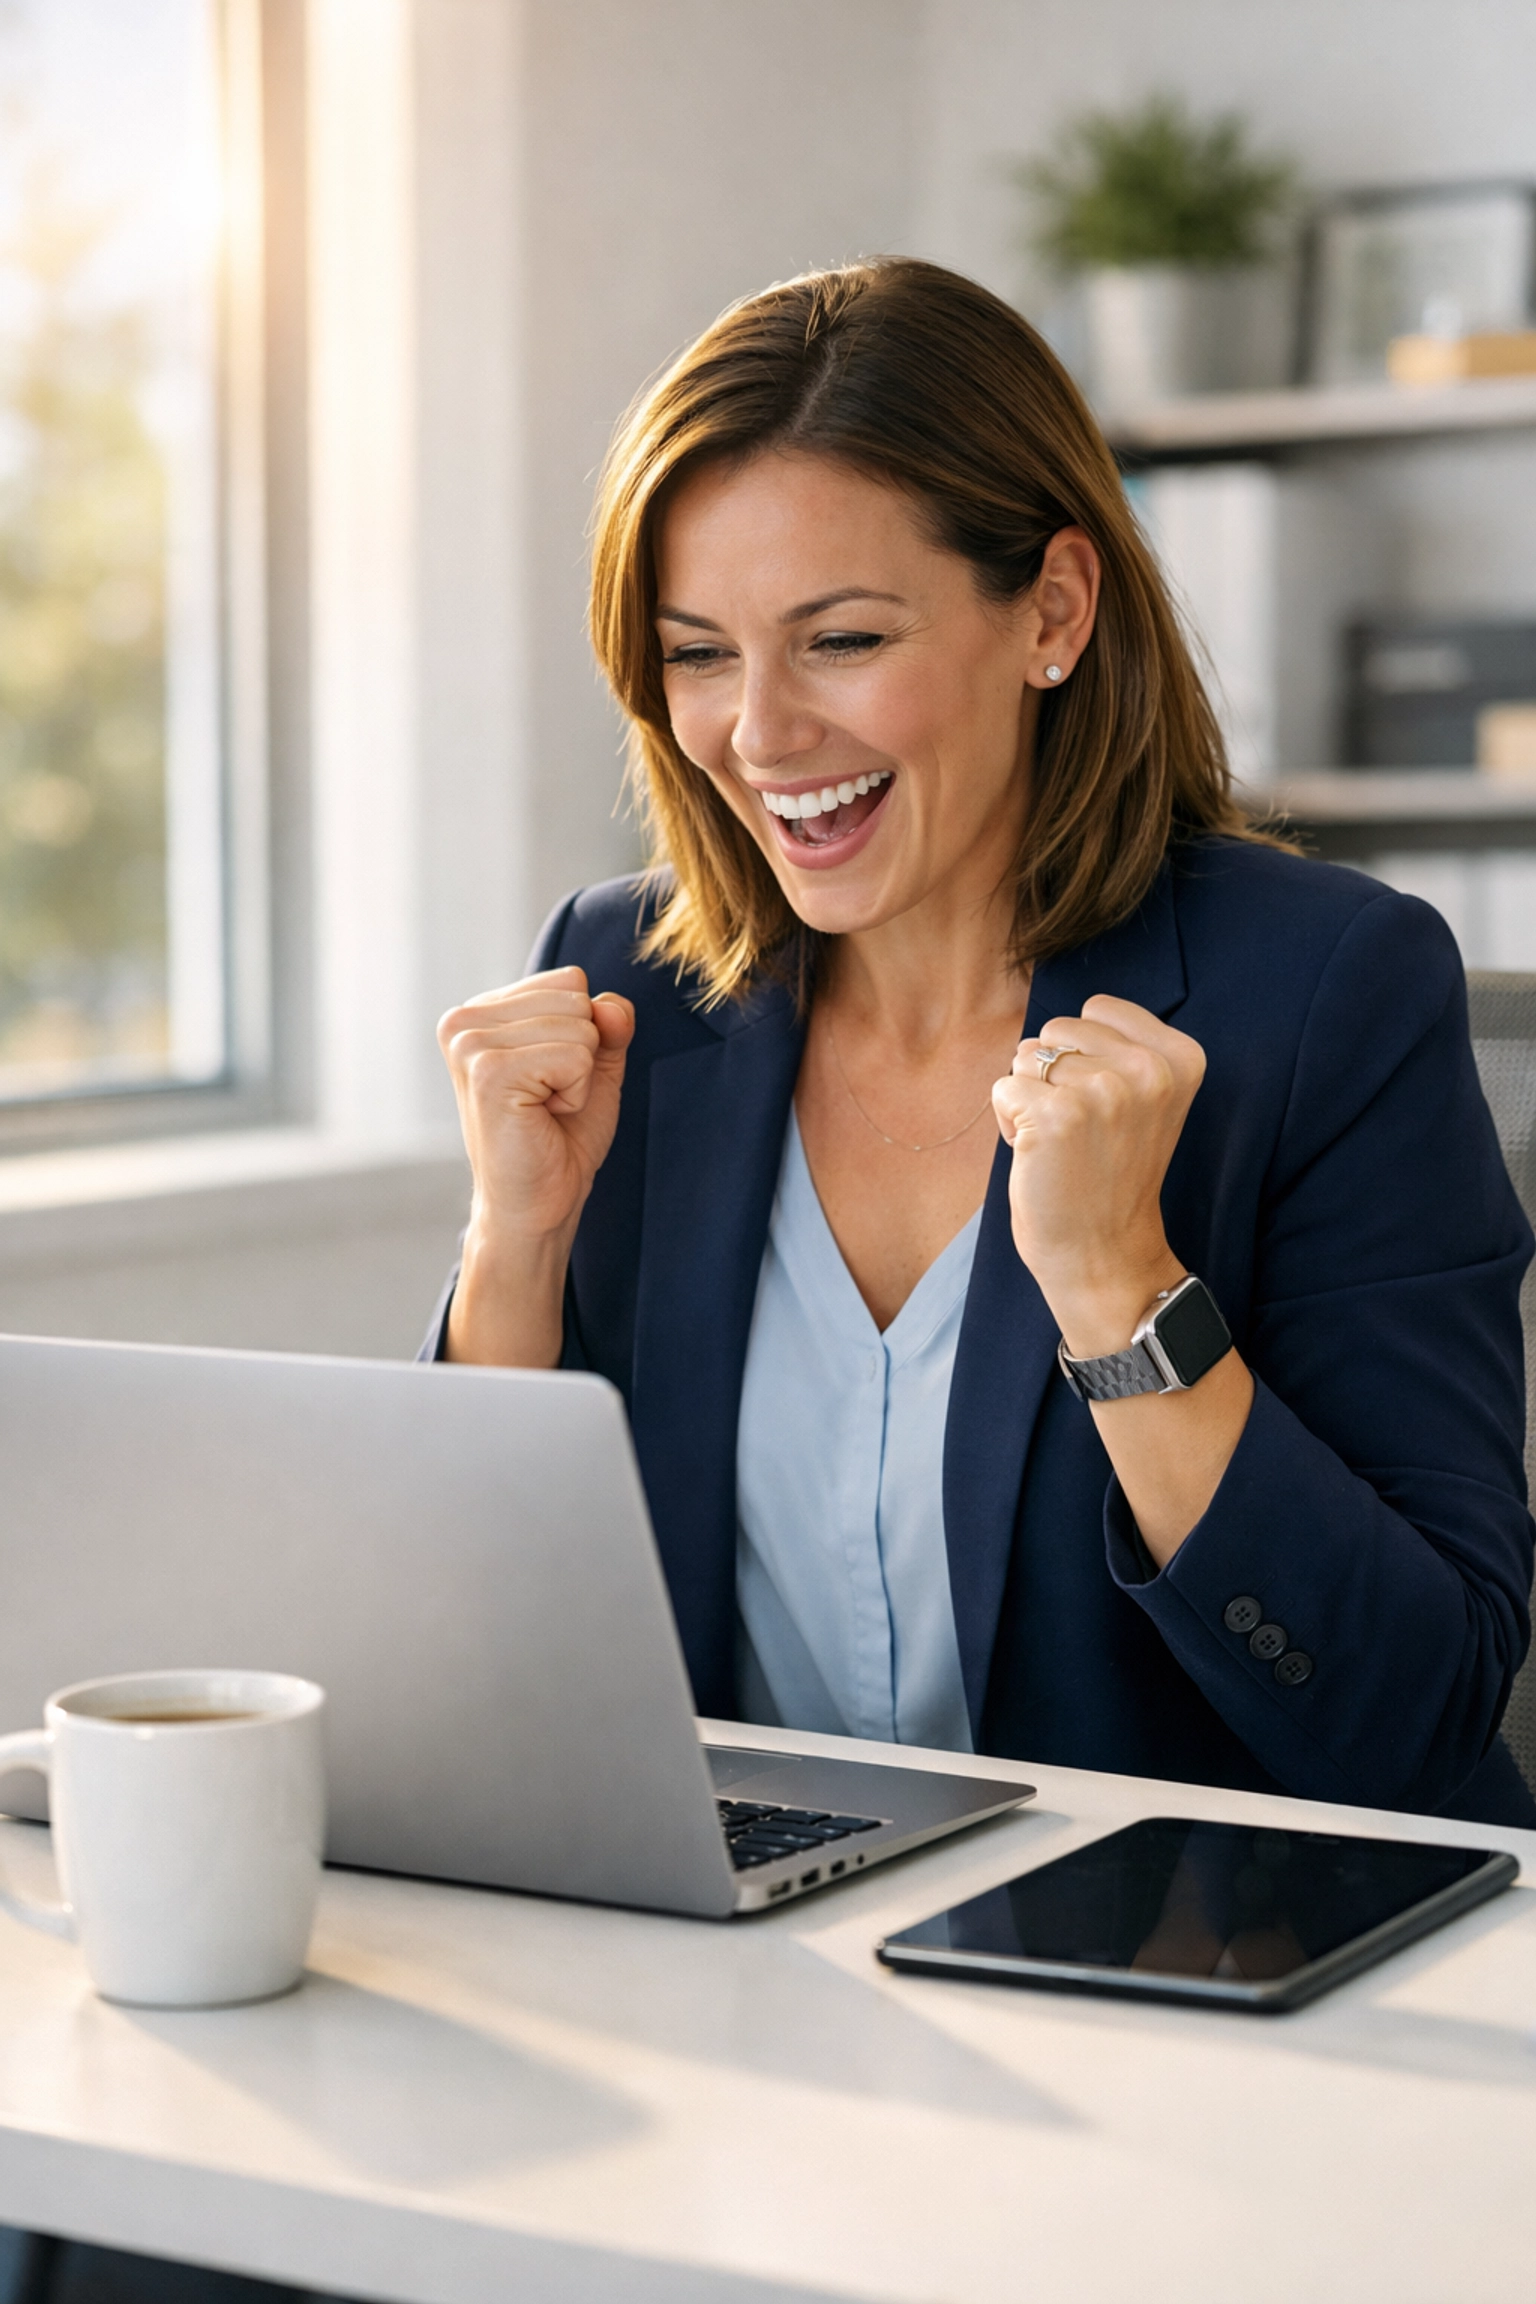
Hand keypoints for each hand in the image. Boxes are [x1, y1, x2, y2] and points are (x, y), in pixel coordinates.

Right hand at [438, 965, 635, 1248]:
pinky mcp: (488, 1072)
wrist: (541, 1205)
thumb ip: (609, 1023)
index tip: (550, 1078)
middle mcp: (464, 1020)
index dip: (582, 1034)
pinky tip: (543, 1117)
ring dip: (578, 1078)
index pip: (569, 980)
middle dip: (582, 1055)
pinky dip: (575, 1093)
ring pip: (579, 1026)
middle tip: (548, 1100)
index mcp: (480, 1012)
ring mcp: (470, 1044)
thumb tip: (610, 1006)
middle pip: (575, 997)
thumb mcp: (595, 1065)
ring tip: (543, 1110)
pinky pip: (575, 1056)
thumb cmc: (560, 1138)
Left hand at [991, 994, 1204, 1356]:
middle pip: (1058, 1029)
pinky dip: (1008, 1122)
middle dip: (1054, 1074)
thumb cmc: (1111, 1174)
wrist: (1104, 1253)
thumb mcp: (1145, 1100)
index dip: (1085, 1054)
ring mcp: (1105, 1091)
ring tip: (1062, 1144)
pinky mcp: (1057, 1116)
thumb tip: (1069, 1014)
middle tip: (1080, 1130)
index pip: (1097, 1007)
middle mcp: (1150, 1069)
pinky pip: (1003, 1088)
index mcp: (1181, 1057)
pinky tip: (1040, 1156)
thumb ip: (1122, 1049)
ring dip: (1030, 1098)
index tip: (1107, 1106)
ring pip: (1027, 1056)